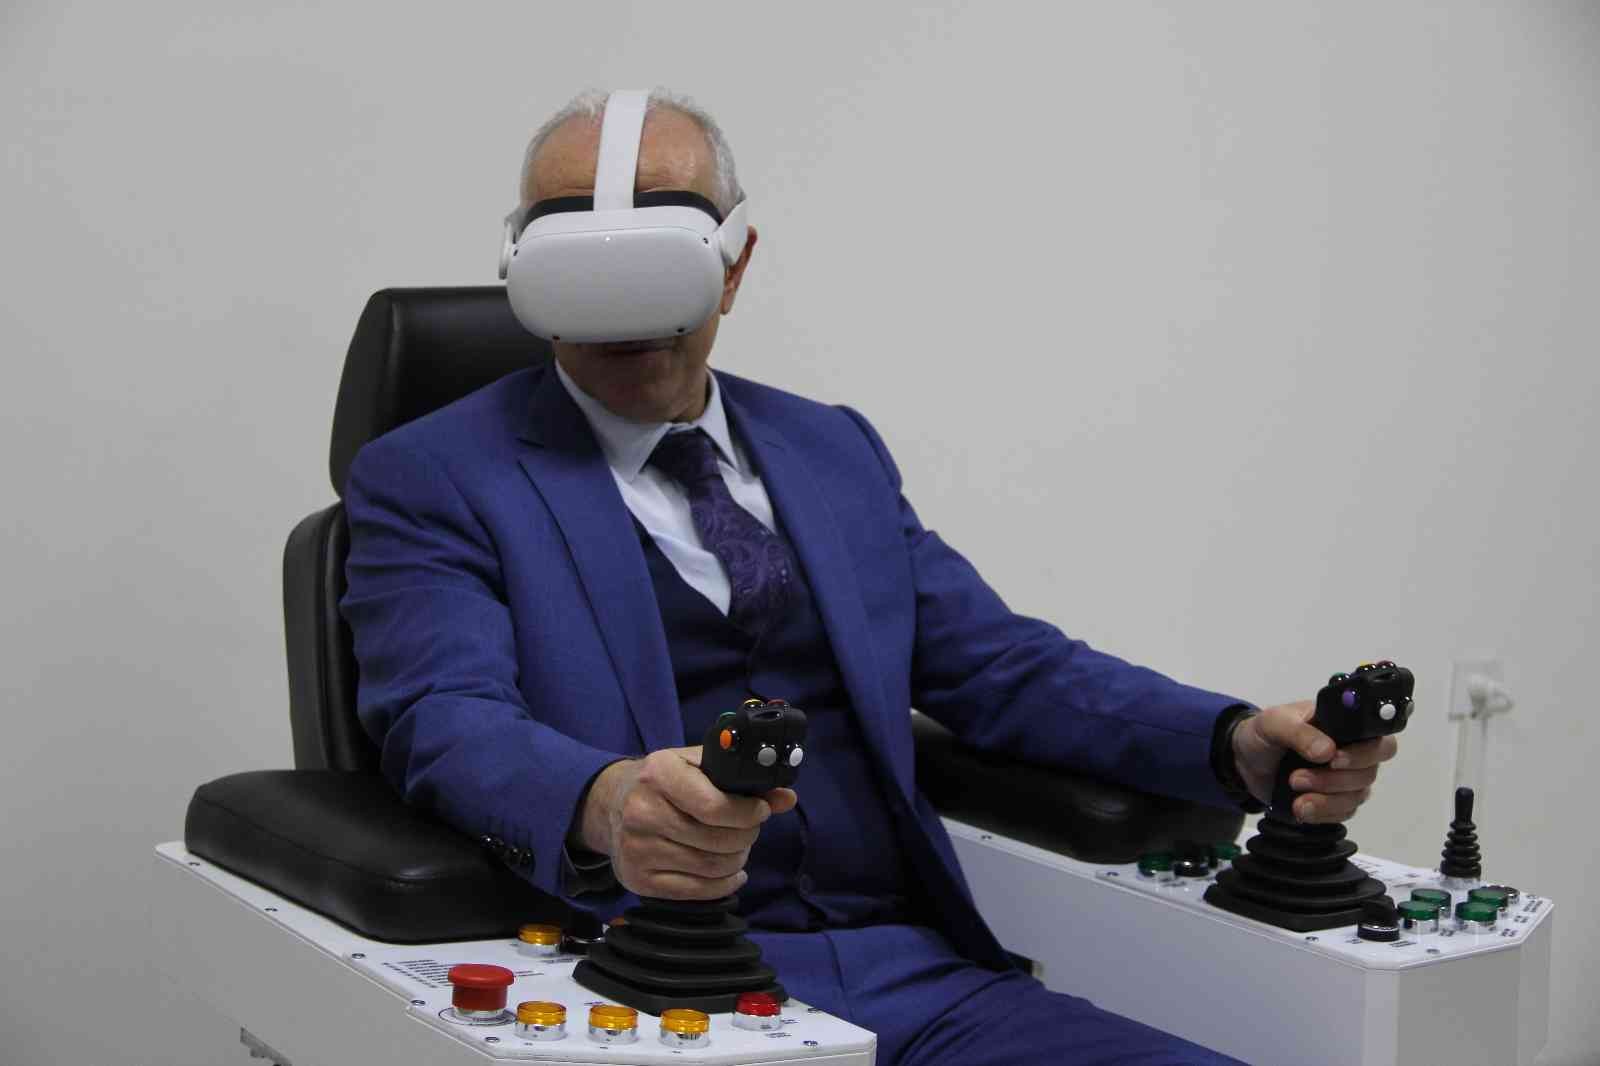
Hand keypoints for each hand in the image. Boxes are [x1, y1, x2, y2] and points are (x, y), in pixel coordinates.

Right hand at [575, 745, 797, 898]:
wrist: (612, 804)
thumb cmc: (665, 781)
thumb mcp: (698, 765)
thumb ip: (741, 778)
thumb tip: (786, 797)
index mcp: (659, 773)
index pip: (714, 806)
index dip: (747, 813)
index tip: (762, 810)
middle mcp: (642, 812)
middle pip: (716, 840)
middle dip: (746, 836)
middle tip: (750, 829)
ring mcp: (638, 849)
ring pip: (710, 867)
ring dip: (737, 860)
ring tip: (738, 848)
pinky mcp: (638, 880)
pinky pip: (696, 892)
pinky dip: (724, 885)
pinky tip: (731, 873)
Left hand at [1231, 702, 1398, 822]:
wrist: (1245, 760)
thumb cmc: (1265, 733)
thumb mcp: (1275, 722)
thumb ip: (1300, 732)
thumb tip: (1327, 750)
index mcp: (1345, 727)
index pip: (1379, 741)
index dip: (1366, 753)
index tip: (1335, 759)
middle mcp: (1353, 753)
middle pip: (1368, 773)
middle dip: (1334, 779)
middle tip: (1298, 777)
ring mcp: (1345, 780)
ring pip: (1356, 796)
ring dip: (1325, 799)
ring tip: (1294, 792)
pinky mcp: (1334, 801)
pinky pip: (1342, 814)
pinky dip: (1322, 813)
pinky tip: (1300, 808)